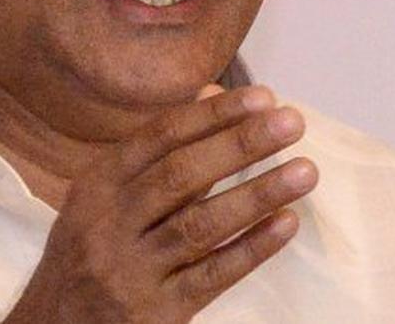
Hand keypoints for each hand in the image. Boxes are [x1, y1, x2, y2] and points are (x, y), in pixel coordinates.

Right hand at [4, 86, 318, 323]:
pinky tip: (286, 223)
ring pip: (200, 225)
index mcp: (98, 186)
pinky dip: (252, 248)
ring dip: (257, 194)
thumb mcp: (105, 198)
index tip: (263, 97)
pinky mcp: (155, 313)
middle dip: (240, 145)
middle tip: (291, 123)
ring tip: (305, 171)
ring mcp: (130, 271)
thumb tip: (212, 92)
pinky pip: (211, 276)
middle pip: (181, 175)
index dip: (214, 115)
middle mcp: (109, 224)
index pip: (161, 137)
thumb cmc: (89, 253)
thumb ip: (159, 148)